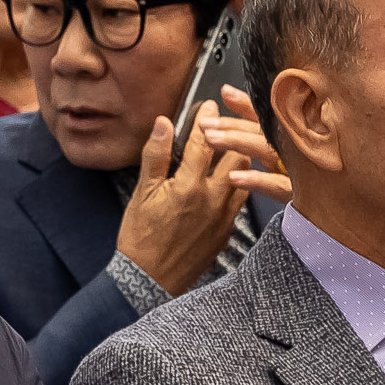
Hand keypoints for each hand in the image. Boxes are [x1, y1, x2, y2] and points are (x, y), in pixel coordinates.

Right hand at [117, 86, 287, 296]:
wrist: (150, 280)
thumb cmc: (141, 238)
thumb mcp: (142, 193)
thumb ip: (156, 155)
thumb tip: (164, 124)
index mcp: (189, 186)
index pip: (206, 141)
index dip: (207, 119)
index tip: (210, 104)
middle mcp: (213, 198)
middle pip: (235, 154)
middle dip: (231, 133)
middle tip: (226, 120)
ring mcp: (223, 215)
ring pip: (243, 175)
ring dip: (238, 156)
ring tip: (232, 144)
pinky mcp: (227, 229)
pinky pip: (241, 198)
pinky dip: (239, 181)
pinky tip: (231, 176)